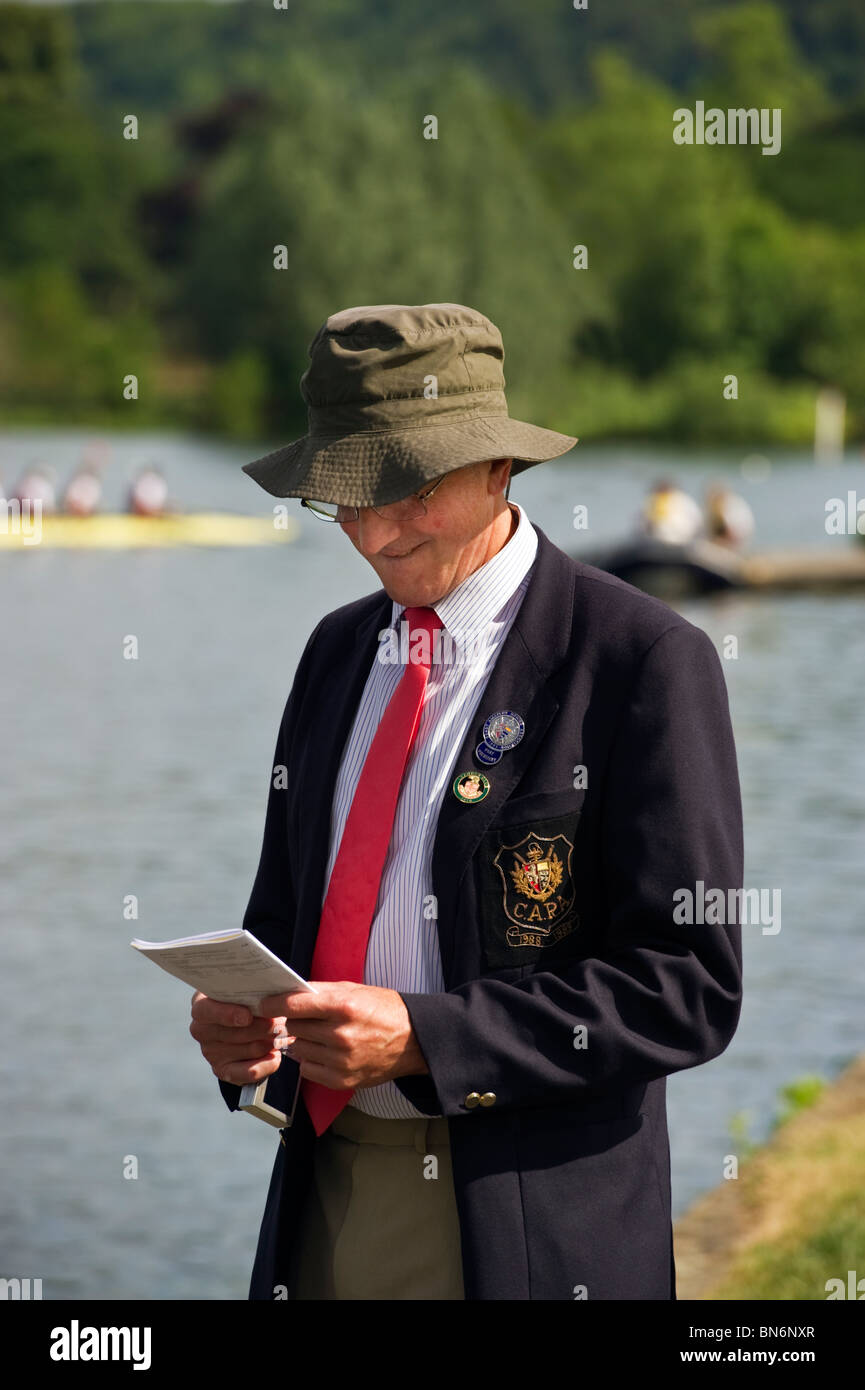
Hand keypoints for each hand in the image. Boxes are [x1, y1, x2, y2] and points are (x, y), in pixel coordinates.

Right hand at [189, 991, 290, 1086]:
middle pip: (234, 1033)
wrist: (249, 1027)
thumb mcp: (248, 993)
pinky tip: (276, 1055)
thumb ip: (254, 994)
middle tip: (281, 1024)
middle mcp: (201, 1029)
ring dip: (270, 1042)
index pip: (206, 1010)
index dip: (227, 1014)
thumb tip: (272, 1001)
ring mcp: (210, 1052)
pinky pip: (249, 1072)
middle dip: (263, 1028)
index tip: (247, 1016)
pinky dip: (267, 1064)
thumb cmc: (248, 1002)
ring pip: (249, 1049)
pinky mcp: (223, 1071)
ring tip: (282, 1034)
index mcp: (202, 1004)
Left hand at [256, 982, 429, 1091]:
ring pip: (299, 1049)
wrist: (413, 1040)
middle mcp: (341, 1035)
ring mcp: (341, 1061)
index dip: (274, 1004)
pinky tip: (327, 1051)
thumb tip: (288, 992)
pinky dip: (311, 1059)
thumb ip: (321, 992)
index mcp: (344, 1007)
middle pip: (294, 1028)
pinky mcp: (342, 1081)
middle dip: (294, 1021)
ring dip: (303, 1040)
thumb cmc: (383, 1009)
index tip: (263, 1003)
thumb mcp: (354, 990)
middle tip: (304, 1017)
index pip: (295, 1006)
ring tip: (322, 1033)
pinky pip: (308, 1069)